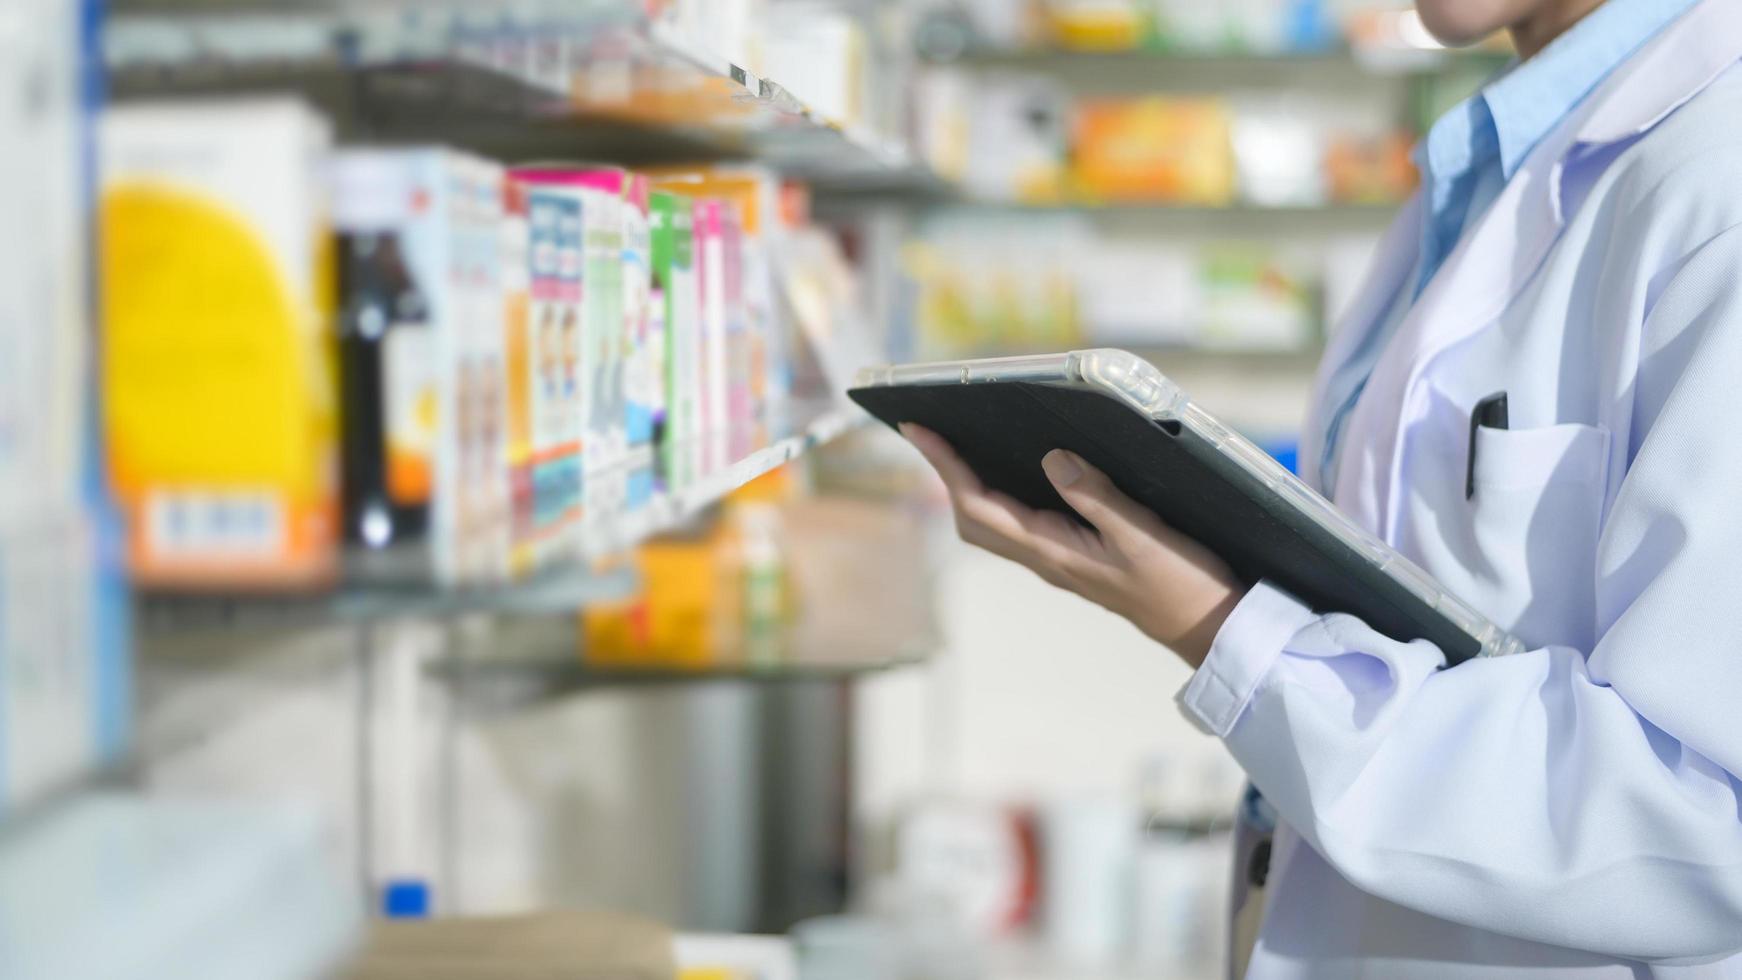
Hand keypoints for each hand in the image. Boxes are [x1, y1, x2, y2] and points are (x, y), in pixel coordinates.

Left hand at [902, 423, 1245, 667]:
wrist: (1208, 629)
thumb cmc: (1181, 584)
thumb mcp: (1143, 534)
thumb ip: (1097, 496)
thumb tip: (1053, 459)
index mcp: (1055, 552)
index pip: (979, 508)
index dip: (945, 468)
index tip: (918, 431)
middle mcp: (1048, 559)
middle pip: (975, 520)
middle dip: (948, 475)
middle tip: (932, 432)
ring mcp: (1061, 561)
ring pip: (996, 525)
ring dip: (971, 486)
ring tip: (961, 446)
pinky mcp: (1078, 559)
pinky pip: (1024, 527)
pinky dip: (1004, 496)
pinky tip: (1018, 473)